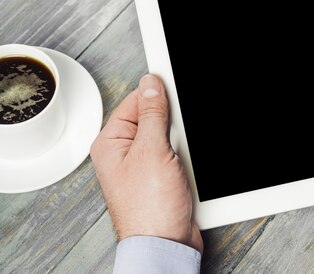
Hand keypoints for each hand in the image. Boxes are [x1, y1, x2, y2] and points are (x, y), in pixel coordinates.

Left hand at [90, 74, 202, 252]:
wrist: (166, 246)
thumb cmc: (149, 209)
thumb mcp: (151, 150)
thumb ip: (152, 114)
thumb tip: (151, 84)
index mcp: (111, 142)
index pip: (135, 101)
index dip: (156, 94)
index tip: (173, 85)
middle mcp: (124, 152)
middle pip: (153, 117)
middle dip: (171, 123)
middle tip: (175, 136)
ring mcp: (143, 165)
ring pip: (168, 135)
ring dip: (180, 142)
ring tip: (179, 159)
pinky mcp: (161, 176)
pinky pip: (176, 152)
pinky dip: (186, 155)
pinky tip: (186, 166)